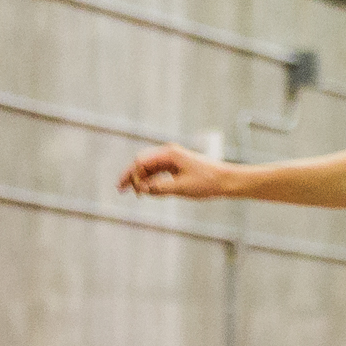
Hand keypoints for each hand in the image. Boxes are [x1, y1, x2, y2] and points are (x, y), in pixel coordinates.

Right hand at [118, 144, 235, 198]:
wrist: (226, 180)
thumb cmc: (207, 182)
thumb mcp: (182, 188)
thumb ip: (160, 188)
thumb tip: (142, 190)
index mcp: (169, 154)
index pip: (141, 161)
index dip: (133, 175)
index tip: (136, 191)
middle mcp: (169, 153)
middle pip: (142, 162)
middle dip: (131, 175)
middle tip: (120, 189)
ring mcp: (172, 159)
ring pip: (149, 167)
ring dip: (140, 179)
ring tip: (131, 192)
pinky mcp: (176, 166)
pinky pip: (158, 172)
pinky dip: (150, 180)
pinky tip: (145, 190)